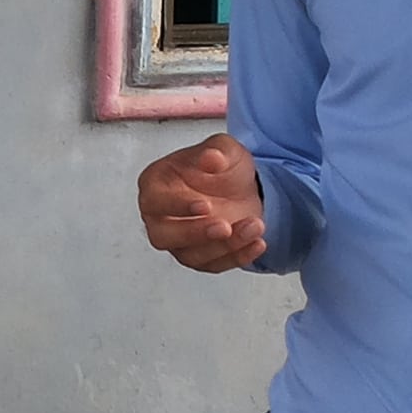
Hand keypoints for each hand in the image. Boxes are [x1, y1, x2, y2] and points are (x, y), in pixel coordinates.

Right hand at [138, 133, 266, 272]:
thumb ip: (216, 150)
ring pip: (191, 254)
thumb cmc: (220, 167)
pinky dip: (237, 257)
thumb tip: (211, 158)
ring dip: (224, 245)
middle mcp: (160, 217)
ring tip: (254, 226)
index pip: (155, 201)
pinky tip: (256, 242)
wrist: (241, 186)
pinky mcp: (200, 257)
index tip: (203, 205)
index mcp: (155, 186)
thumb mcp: (223, 147)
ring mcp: (178, 241)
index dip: (177, 205)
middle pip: (163, 235)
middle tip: (224, 226)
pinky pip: (214, 265)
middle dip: (194, 234)